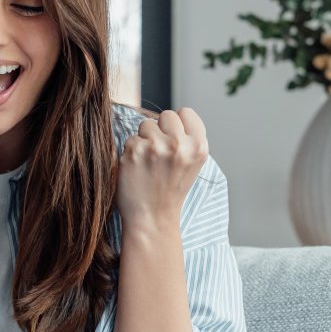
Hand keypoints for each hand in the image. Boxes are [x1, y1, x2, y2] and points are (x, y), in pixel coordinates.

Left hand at [116, 107, 208, 229]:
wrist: (152, 219)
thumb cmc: (170, 190)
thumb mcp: (192, 163)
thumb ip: (187, 138)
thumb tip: (173, 117)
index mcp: (199, 146)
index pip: (185, 112)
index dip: (177, 126)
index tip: (174, 142)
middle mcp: (180, 145)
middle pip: (166, 115)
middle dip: (160, 130)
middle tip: (160, 154)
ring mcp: (156, 147)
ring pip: (146, 125)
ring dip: (144, 140)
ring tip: (149, 163)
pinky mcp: (134, 151)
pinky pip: (131, 138)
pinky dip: (131, 152)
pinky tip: (137, 169)